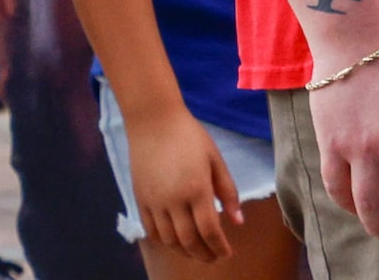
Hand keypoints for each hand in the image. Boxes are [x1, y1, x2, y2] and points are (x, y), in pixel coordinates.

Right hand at [125, 102, 245, 261]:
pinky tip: (176, 241)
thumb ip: (228, 191)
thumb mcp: (215, 159)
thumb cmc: (190, 136)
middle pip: (189, 240)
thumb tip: (238, 221)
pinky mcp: (140, 200)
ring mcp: (154, 202)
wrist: (154, 121)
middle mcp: (174, 200)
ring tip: (198, 251)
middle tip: (214, 257)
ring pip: (169, 240)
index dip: (219, 246)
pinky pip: (152, 231)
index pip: (210, 230)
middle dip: (204, 254)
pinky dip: (165, 241)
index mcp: (197, 189)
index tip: (228, 253)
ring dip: (185, 251)